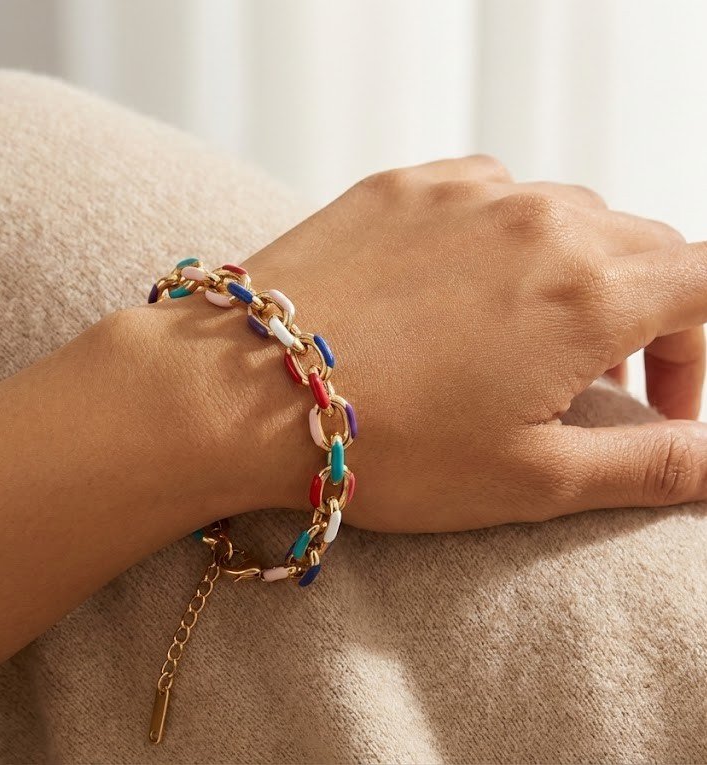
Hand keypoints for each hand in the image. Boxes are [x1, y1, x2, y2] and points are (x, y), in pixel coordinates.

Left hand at [171, 156, 706, 532]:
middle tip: (594, 385)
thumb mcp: (531, 478)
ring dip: (568, 274)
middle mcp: (538, 217)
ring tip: (519, 340)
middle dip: (643, 315)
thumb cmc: (383, 445)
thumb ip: (647, 464)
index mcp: (589, 288)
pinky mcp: (402, 185)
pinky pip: (483, 195)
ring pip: (562, 214)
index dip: (701, 349)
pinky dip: (496, 240)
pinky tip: (454, 293)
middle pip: (640, 246)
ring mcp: (464, 191)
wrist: (241, 391)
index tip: (659, 404)